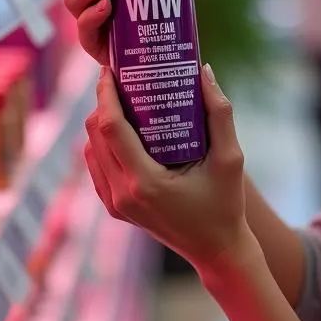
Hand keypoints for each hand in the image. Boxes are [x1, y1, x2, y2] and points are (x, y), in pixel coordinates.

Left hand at [83, 63, 253, 274]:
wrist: (216, 250)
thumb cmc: (226, 204)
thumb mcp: (231, 158)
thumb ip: (220, 114)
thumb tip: (204, 72)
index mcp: (145, 182)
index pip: (110, 128)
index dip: (105, 94)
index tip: (110, 70)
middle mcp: (122, 194)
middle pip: (94, 135)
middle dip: (103, 102)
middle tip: (122, 79)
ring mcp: (115, 204)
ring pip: (89, 150)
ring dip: (101, 122)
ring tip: (124, 101)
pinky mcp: (115, 208)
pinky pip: (96, 167)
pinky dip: (102, 144)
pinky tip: (124, 130)